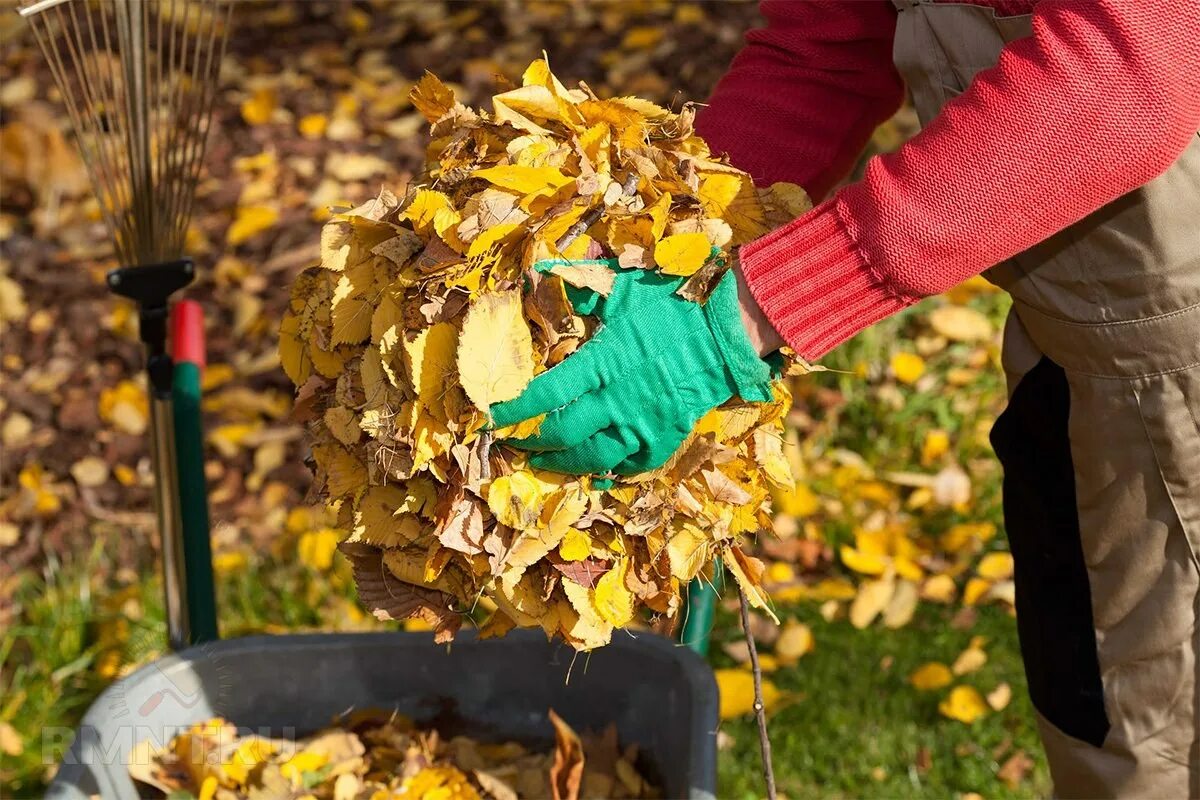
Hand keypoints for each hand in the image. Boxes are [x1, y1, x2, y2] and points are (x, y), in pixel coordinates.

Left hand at [491, 255, 777, 476]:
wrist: (725, 334)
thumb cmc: (672, 308)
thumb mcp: (624, 288)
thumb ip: (580, 283)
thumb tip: (541, 269)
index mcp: (603, 362)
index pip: (547, 393)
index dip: (516, 409)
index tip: (493, 415)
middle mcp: (618, 400)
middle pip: (563, 433)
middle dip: (531, 443)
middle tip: (512, 444)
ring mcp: (642, 424)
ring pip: (593, 458)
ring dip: (562, 464)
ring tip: (541, 463)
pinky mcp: (665, 438)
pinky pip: (632, 466)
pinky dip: (609, 472)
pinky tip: (594, 472)